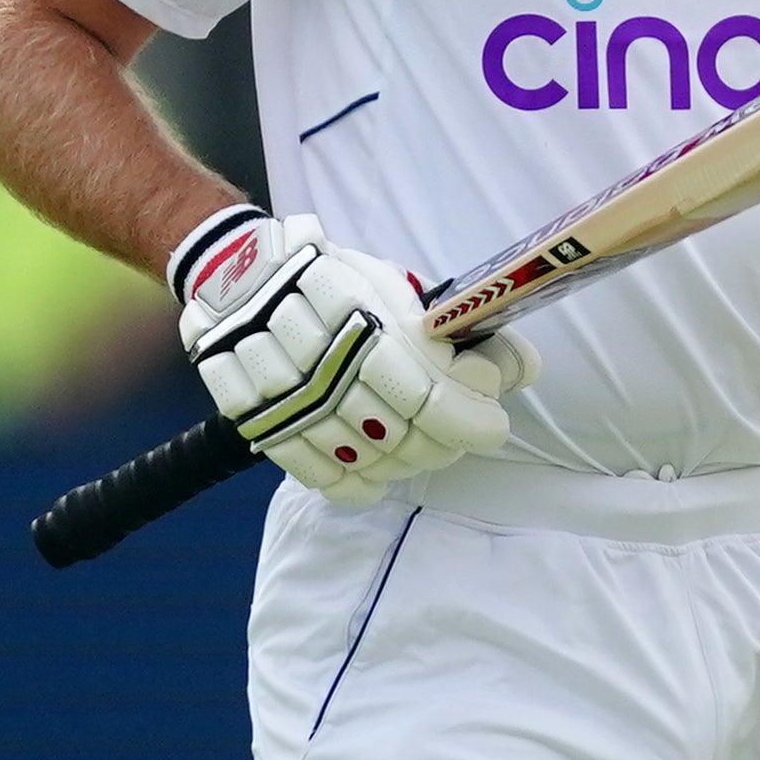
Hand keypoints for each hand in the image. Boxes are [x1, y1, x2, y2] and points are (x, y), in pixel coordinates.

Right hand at [169, 204, 520, 501]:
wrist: (237, 275)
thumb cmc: (335, 281)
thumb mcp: (399, 288)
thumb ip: (460, 328)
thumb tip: (522, 369)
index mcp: (361, 320)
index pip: (429, 397)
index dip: (471, 421)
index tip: (492, 422)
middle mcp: (320, 364)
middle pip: (402, 437)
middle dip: (445, 442)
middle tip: (456, 427)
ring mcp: (285, 398)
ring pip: (366, 461)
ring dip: (405, 461)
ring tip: (416, 439)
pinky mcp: (258, 422)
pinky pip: (316, 474)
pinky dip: (354, 484)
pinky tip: (374, 476)